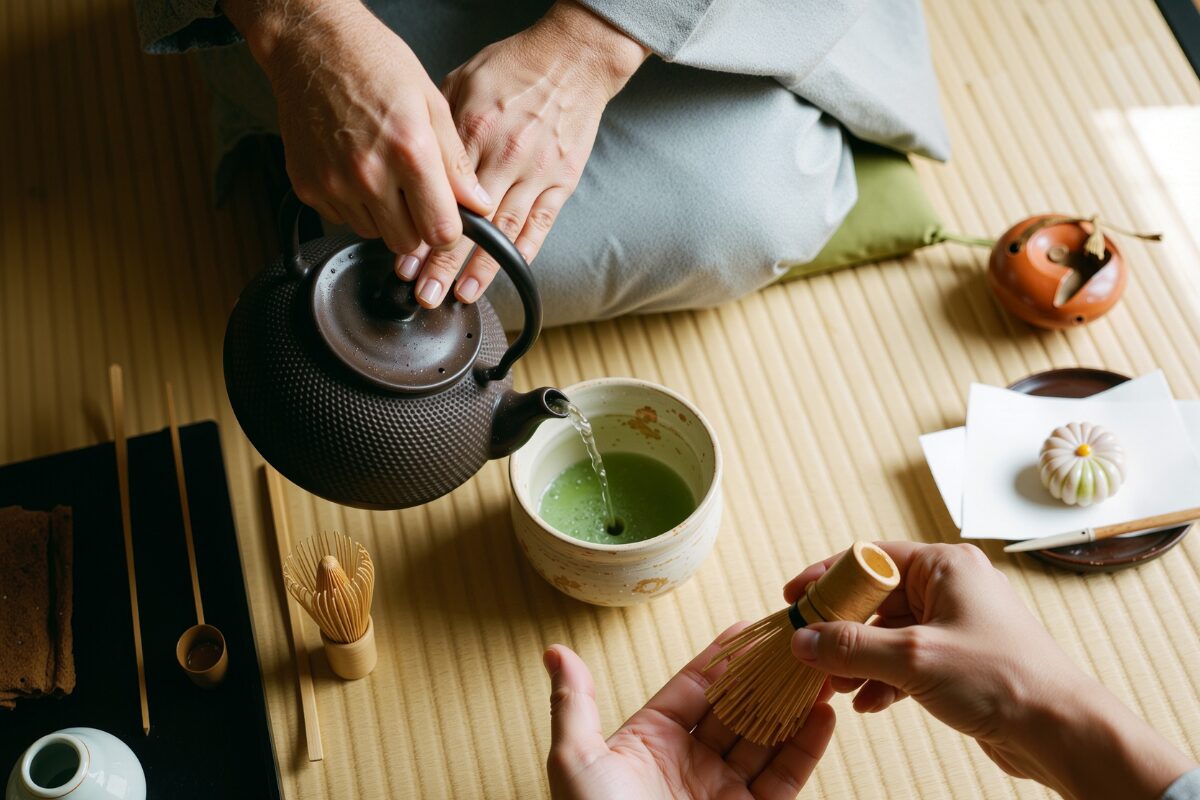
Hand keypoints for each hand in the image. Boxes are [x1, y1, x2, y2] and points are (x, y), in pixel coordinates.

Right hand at [224, 0, 494, 295]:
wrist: (313, 46)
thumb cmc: (373, 64)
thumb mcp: (432, 104)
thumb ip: (456, 162)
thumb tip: (478, 202)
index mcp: (409, 151)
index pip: (441, 231)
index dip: (449, 230)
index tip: (447, 218)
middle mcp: (368, 173)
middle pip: (405, 243)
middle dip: (416, 226)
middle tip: (415, 194)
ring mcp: (334, 184)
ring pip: (373, 234)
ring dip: (384, 216)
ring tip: (383, 173)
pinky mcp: (308, 187)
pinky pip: (342, 220)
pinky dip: (354, 205)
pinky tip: (356, 171)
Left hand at [405, 0, 647, 307]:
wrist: (573, 58)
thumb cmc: (516, 66)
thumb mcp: (463, 82)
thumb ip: (442, 127)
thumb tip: (417, 162)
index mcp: (475, 130)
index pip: (442, 194)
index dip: (421, 230)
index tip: (405, 259)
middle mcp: (505, 155)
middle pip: (470, 221)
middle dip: (444, 263)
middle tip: (426, 293)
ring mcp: (536, 171)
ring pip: (505, 230)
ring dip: (482, 267)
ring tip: (463, 294)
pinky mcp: (561, 180)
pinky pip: (539, 223)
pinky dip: (522, 252)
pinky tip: (505, 273)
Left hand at [543, 625, 835, 799]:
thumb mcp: (577, 762)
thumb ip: (574, 704)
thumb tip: (555, 652)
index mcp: (649, 742)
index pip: (695, 688)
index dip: (723, 658)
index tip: (750, 627)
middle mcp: (690, 765)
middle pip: (736, 708)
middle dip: (766, 675)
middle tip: (797, 642)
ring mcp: (722, 793)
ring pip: (765, 738)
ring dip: (792, 704)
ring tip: (818, 669)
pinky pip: (784, 779)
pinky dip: (806, 748)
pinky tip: (822, 715)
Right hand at [784, 542, 1195, 798]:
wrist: (1060, 730)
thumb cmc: (1001, 679)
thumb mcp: (914, 658)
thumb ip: (852, 647)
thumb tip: (802, 640)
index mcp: (945, 566)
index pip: (870, 558)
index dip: (828, 578)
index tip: (794, 599)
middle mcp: (951, 588)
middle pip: (876, 598)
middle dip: (841, 629)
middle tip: (810, 652)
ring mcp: (957, 625)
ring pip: (889, 633)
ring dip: (860, 659)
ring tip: (837, 687)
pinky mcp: (960, 660)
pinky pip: (907, 660)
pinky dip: (884, 679)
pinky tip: (869, 703)